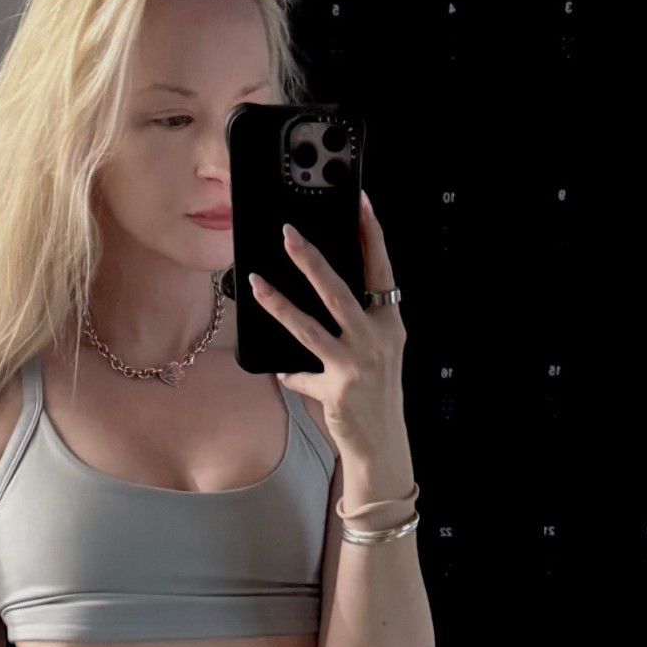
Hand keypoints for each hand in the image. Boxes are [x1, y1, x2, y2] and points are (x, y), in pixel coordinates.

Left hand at [248, 190, 404, 461]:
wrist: (383, 444)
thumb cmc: (375, 393)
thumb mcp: (375, 352)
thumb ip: (353, 324)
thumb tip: (320, 292)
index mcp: (389, 323)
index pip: (381, 269)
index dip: (371, 235)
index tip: (360, 202)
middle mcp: (377, 340)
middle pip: (339, 290)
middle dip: (311, 259)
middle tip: (288, 233)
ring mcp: (357, 365)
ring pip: (310, 327)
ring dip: (279, 303)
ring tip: (256, 283)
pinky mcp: (337, 389)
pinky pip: (301, 375)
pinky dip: (290, 374)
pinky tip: (281, 372)